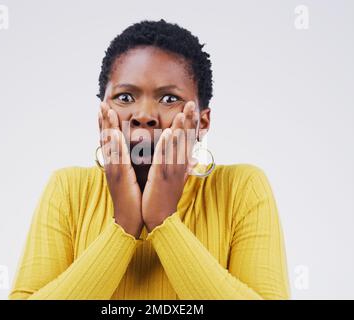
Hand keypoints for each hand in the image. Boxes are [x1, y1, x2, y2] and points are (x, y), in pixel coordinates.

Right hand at [98, 102, 142, 237]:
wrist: (129, 219)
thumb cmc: (132, 199)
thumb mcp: (131, 178)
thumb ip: (130, 165)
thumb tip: (132, 154)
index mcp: (116, 164)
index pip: (110, 140)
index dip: (106, 124)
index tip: (105, 109)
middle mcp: (112, 165)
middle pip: (106, 138)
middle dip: (103, 119)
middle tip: (101, 103)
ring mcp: (114, 170)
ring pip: (109, 144)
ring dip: (107, 126)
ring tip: (106, 110)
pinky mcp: (120, 176)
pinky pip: (118, 157)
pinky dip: (116, 144)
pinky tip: (114, 133)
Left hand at [142, 101, 198, 230]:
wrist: (160, 219)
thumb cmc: (165, 198)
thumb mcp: (176, 180)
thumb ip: (184, 167)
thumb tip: (193, 160)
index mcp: (180, 165)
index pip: (187, 140)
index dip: (190, 124)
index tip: (191, 108)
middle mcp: (179, 165)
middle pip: (186, 139)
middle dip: (189, 120)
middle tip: (191, 102)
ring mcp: (172, 170)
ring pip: (178, 145)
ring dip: (181, 127)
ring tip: (183, 111)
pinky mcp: (162, 176)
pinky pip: (165, 157)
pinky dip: (167, 144)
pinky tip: (170, 132)